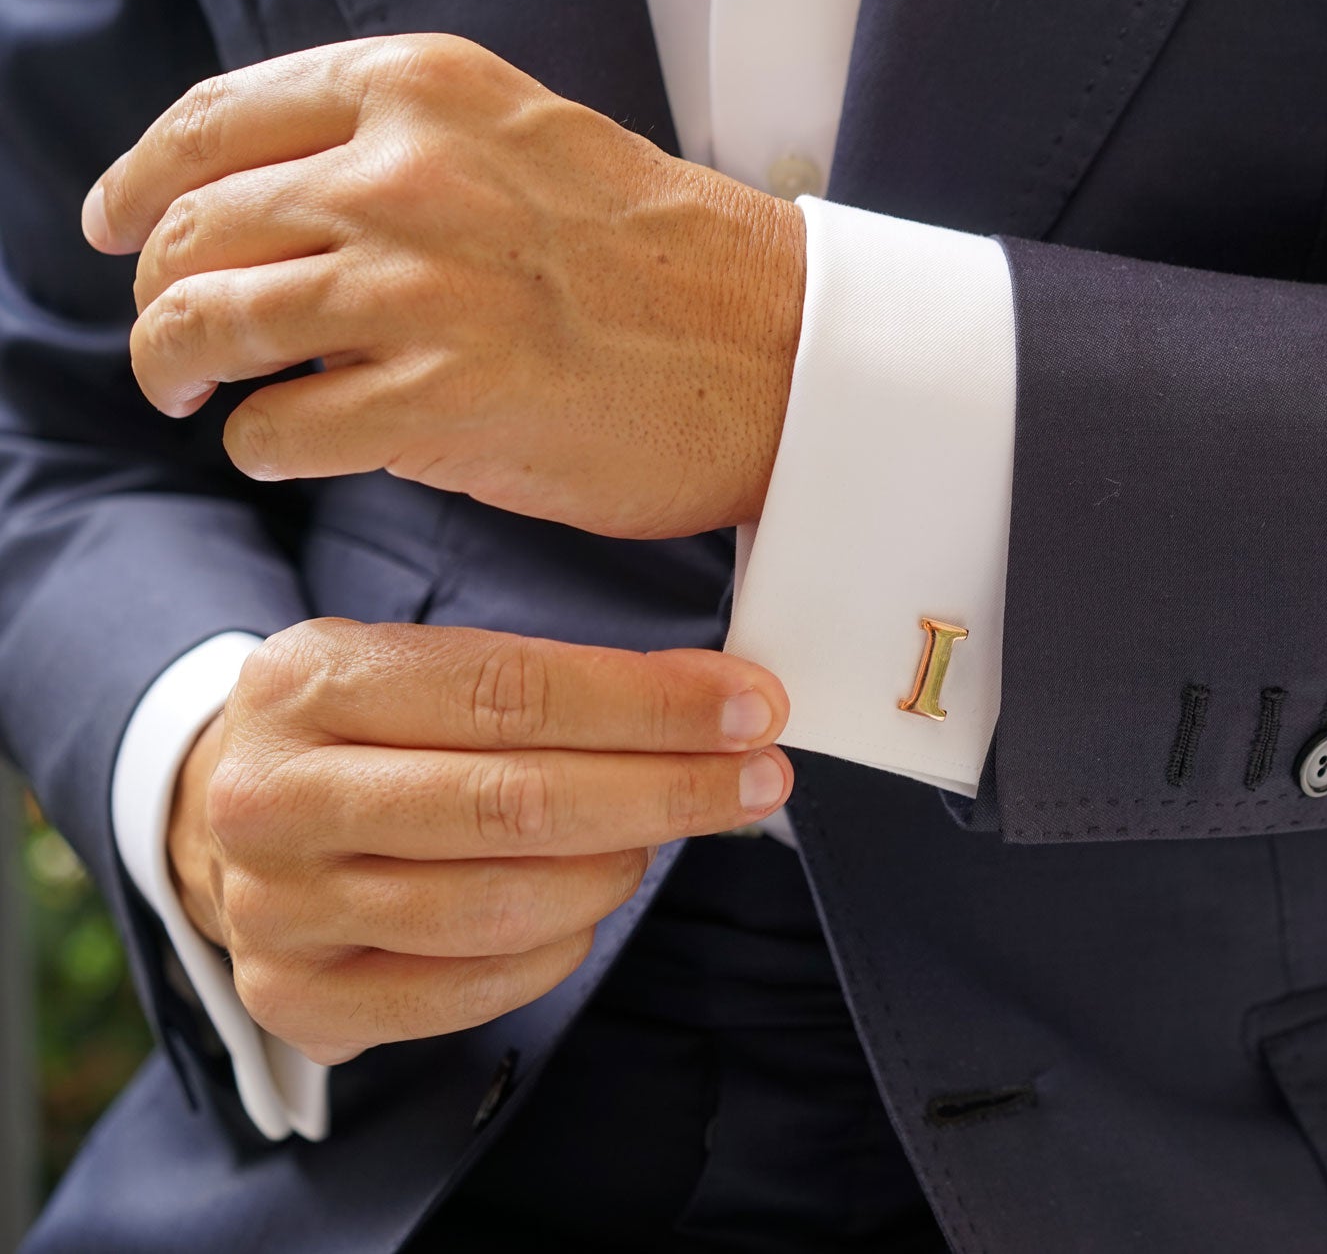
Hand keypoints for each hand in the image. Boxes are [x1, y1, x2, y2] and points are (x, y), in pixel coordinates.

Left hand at [83, 33, 805, 539]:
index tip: (116, 226)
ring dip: (177, 368)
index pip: (215, 121)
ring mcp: (419, 288)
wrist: (782, 350)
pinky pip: (274, 429)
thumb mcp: (527, 144)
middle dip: (154, 293)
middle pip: (191, 226)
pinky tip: (291, 448)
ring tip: (195, 395)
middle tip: (171, 343)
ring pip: (205, 322)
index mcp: (422, 91)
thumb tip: (278, 215)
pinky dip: (260, 447)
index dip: (140, 178)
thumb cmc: (667, 261)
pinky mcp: (440, 401)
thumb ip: (403, 153)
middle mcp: (404, 173)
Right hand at [165, 620, 791, 1063]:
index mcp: (309, 680)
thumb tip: (726, 701)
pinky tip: (587, 906)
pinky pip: (470, 990)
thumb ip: (563, 681)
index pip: (511, 692)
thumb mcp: (433, 669)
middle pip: (512, 804)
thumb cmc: (369, 732)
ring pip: (497, 905)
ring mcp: (274, 907)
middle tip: (758, 780)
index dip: (649, 706)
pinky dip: (557, 948)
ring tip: (654, 837)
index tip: (753, 708)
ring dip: (615, 870)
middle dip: (664, 790)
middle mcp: (273, 796)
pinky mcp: (295, 997)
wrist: (228, 817)